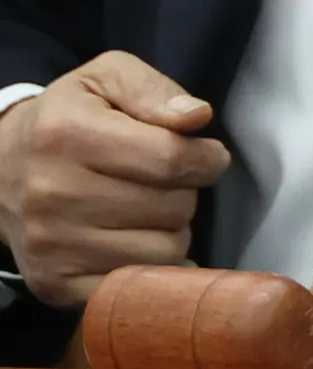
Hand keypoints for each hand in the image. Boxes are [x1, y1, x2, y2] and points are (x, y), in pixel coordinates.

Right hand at [0, 54, 232, 306]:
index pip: (171, 159)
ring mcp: (50, 245)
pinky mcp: (54, 284)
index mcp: (66, 135)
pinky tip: (131, 243)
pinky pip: (137, 288)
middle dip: (182, 193)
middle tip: (157, 183)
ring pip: (165, 252)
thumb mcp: (104, 79)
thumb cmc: (68, 120)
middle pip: (174, 208)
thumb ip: (153, 90)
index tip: (205, 156)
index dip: (206, 158)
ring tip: (141, 210)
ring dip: (169, 231)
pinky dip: (149, 268)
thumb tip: (196, 117)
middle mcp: (51, 194)